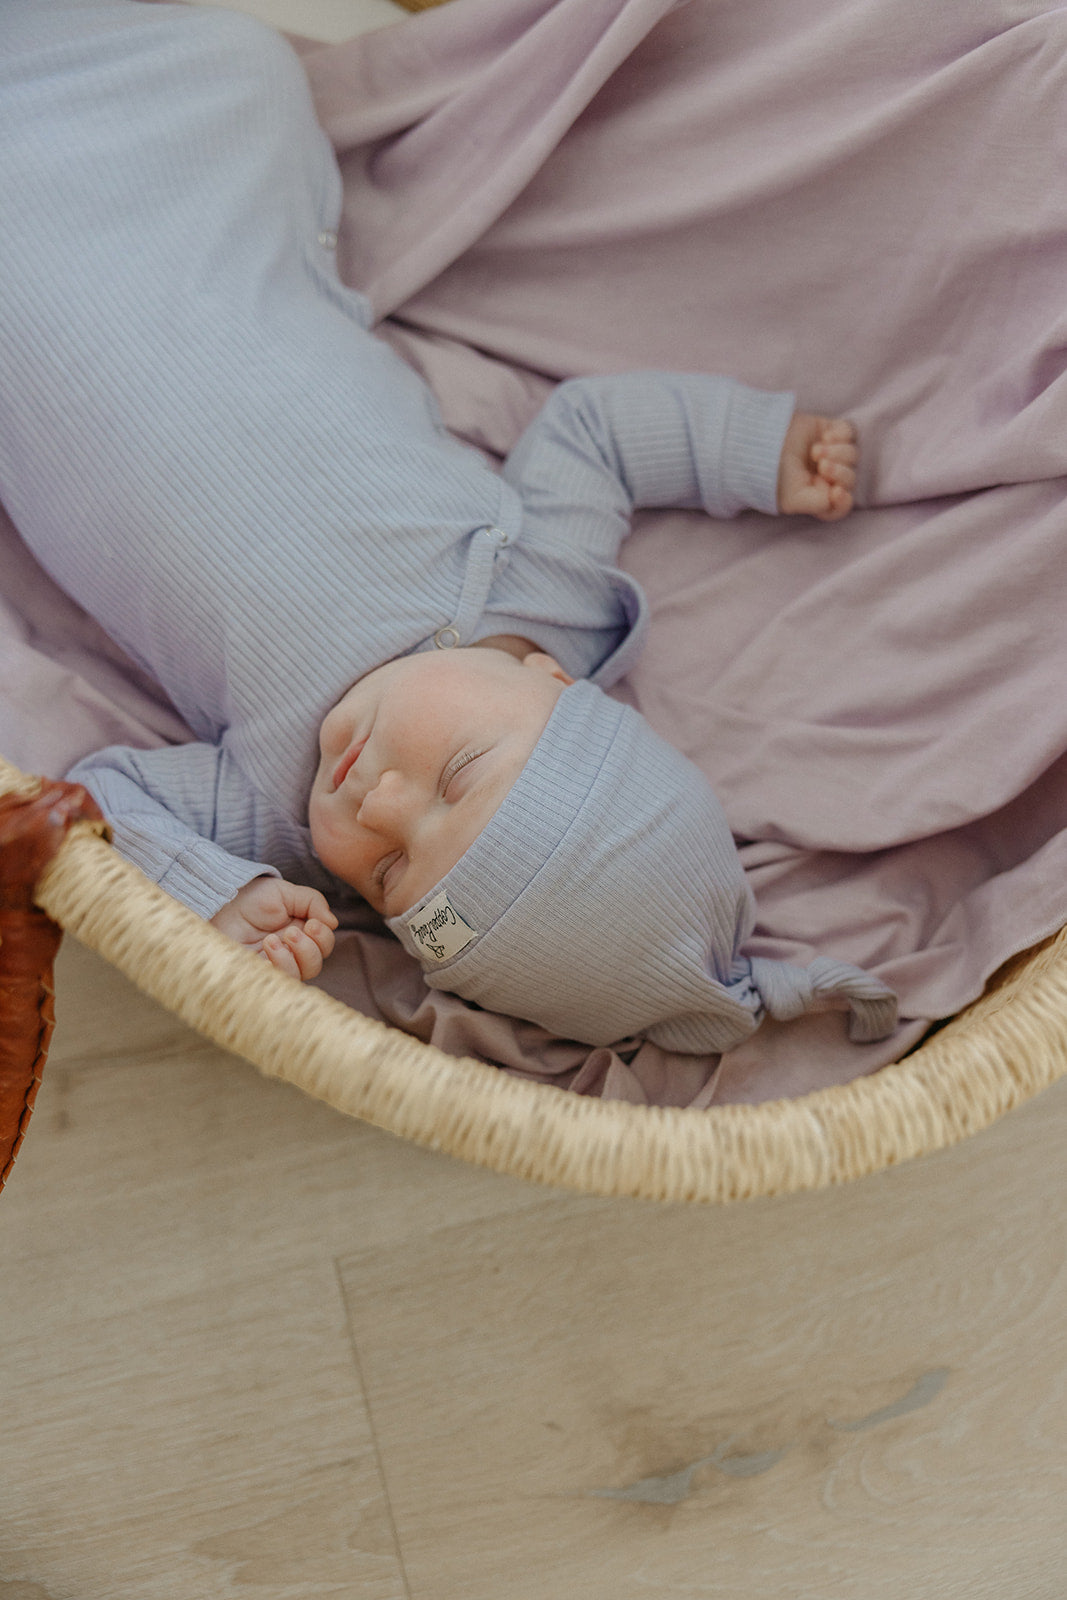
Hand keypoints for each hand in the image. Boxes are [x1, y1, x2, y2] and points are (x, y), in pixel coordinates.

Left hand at [210, 876, 337, 979]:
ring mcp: (273, 965)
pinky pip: (278, 981)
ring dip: (293, 957)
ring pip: (299, 976)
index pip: (323, 945)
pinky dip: (279, 964)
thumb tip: (332, 922)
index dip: (323, 936)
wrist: (218, 903)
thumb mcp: (285, 892)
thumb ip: (312, 902)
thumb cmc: (250, 898)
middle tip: (292, 932)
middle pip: (315, 964)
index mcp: (300, 932)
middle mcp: (289, 952)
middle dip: (310, 948)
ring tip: (273, 939)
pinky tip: (267, 947)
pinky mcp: (257, 974)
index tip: (312, 923)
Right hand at [777, 413, 857, 521]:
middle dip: (840, 473)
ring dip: (839, 453)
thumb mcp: (793, 499)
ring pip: (852, 455)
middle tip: (823, 466)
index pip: (842, 505)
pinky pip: (849, 433)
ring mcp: (831, 453)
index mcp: (818, 496)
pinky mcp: (830, 431)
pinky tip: (825, 437)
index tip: (836, 491)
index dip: (844, 500)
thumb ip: (819, 504)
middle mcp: (826, 476)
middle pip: (850, 478)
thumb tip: (838, 496)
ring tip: (816, 450)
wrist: (761, 443)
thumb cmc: (773, 475)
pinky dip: (841, 435)